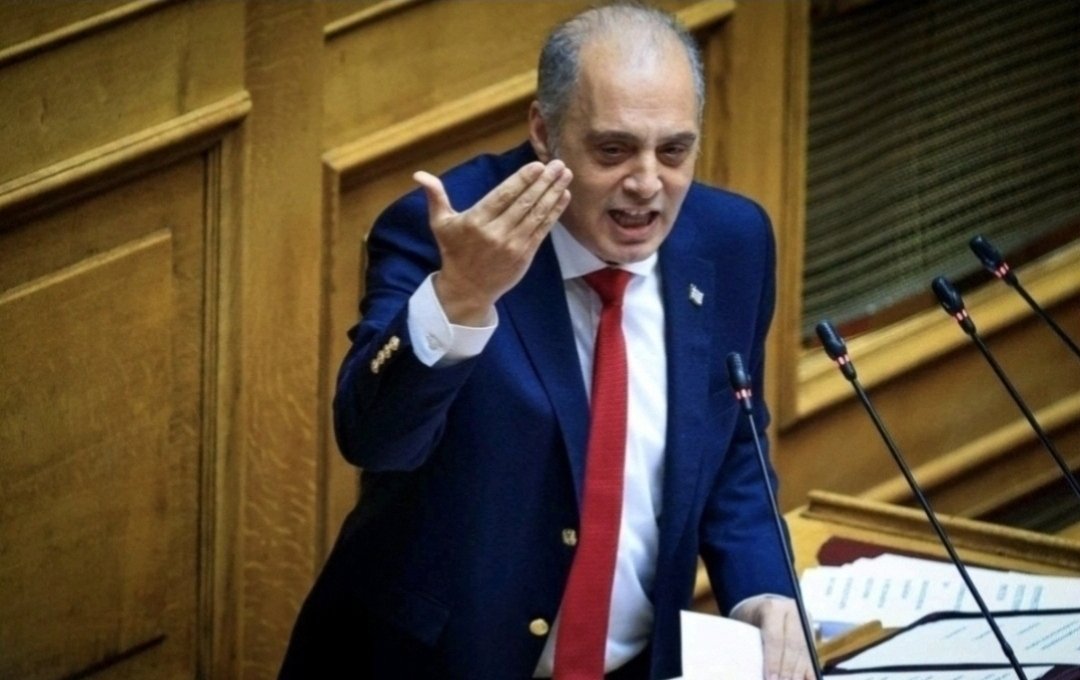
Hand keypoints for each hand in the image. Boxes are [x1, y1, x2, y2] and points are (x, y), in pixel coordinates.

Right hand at [413, 159, 571, 325]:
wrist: (467, 289)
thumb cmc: (454, 252)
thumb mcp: (440, 224)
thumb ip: (435, 197)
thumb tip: (419, 175)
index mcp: (476, 221)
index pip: (503, 196)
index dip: (522, 180)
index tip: (537, 165)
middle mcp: (496, 232)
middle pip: (524, 202)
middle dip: (544, 182)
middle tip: (559, 164)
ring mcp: (513, 245)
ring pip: (537, 214)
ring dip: (553, 193)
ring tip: (566, 175)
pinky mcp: (525, 255)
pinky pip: (542, 230)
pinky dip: (554, 213)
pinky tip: (563, 197)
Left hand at [731, 596, 814, 679]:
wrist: (762, 607)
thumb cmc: (749, 620)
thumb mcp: (744, 625)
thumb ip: (750, 643)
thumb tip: (753, 670)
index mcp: (772, 608)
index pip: (775, 637)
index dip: (774, 660)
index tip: (770, 678)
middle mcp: (792, 612)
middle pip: (793, 646)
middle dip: (788, 670)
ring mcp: (804, 622)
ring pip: (804, 652)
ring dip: (799, 673)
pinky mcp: (811, 632)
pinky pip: (811, 655)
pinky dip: (809, 671)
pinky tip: (806, 679)